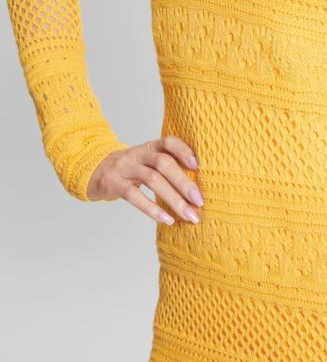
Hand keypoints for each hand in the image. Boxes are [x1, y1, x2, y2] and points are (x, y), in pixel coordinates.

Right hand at [86, 136, 202, 224]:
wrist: (92, 171)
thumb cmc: (129, 170)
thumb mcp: (145, 162)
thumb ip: (166, 168)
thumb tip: (196, 189)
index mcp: (149, 147)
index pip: (168, 142)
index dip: (184, 151)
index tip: (197, 166)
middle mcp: (137, 154)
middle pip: (163, 163)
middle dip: (184, 183)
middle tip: (199, 201)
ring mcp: (124, 168)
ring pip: (152, 180)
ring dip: (174, 199)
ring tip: (188, 215)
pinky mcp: (112, 183)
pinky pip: (134, 196)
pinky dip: (152, 209)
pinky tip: (167, 220)